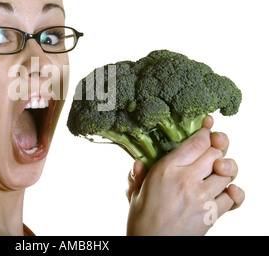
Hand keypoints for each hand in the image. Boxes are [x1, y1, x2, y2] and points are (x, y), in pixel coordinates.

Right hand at [126, 116, 244, 235]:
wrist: (151, 246)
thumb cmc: (142, 220)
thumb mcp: (135, 193)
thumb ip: (137, 175)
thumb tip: (138, 162)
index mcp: (166, 170)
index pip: (196, 142)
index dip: (207, 131)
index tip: (210, 126)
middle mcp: (186, 179)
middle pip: (215, 152)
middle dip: (219, 145)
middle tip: (216, 145)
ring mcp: (202, 196)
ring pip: (227, 171)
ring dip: (225, 168)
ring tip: (218, 169)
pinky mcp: (212, 213)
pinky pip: (233, 196)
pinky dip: (234, 191)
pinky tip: (227, 189)